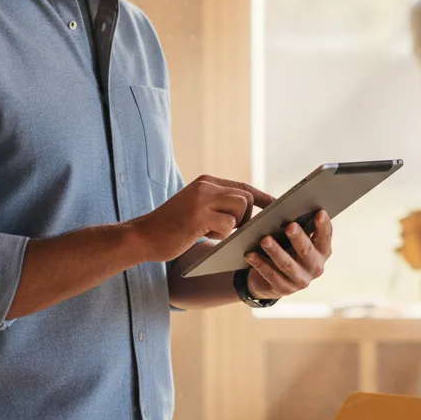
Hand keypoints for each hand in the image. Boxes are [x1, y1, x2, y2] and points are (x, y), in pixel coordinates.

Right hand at [129, 175, 274, 261]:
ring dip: (232, 226)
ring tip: (211, 232)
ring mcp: (202, 200)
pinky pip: (227, 225)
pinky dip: (220, 235)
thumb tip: (249, 211)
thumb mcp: (197, 209)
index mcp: (207, 182)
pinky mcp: (198, 216)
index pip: (243, 186)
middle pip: (246, 197)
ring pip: (240, 210)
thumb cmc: (171, 228)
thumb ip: (219, 205)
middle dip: (246, 217)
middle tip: (231, 230)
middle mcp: (206, 186)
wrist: (142, 236)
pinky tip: (202, 235)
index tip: (278, 206)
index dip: (263, 197)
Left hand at [244, 210, 332, 299]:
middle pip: (307, 251)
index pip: (325, 237)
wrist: (272, 279)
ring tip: (265, 240)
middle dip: (298, 238)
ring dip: (275, 251)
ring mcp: (301, 280)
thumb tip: (287, 207)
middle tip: (290, 226)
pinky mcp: (284, 289)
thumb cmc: (286, 249)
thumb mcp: (294, 239)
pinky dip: (260, 264)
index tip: (319, 212)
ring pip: (287, 264)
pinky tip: (250, 254)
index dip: (323, 225)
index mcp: (322, 251)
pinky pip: (271, 275)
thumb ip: (296, 226)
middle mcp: (316, 267)